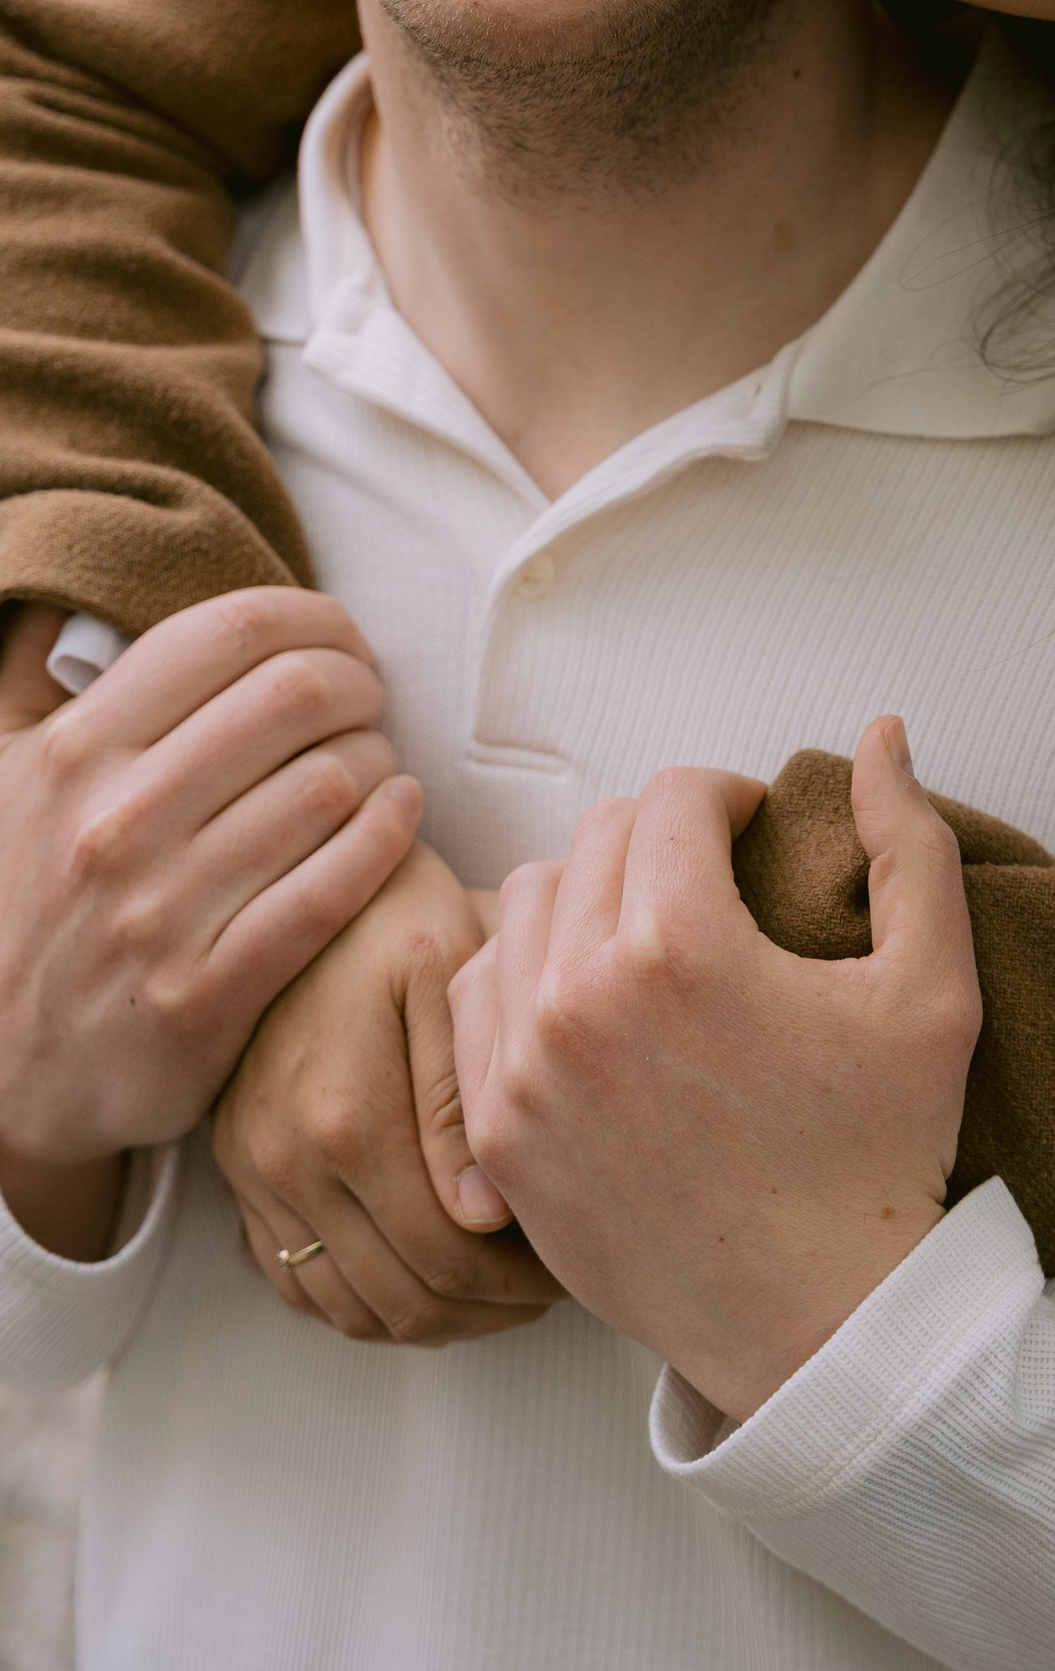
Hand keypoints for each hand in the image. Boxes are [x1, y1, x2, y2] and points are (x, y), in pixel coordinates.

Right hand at [0, 589, 419, 1258]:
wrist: (2, 1075)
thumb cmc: (24, 901)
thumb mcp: (2, 775)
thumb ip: (29, 675)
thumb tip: (64, 594)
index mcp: (75, 752)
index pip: (231, 632)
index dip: (314, 618)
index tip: (339, 639)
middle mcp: (116, 822)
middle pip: (296, 694)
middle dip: (359, 683)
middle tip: (368, 701)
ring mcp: (162, 912)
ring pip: (330, 784)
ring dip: (378, 758)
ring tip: (374, 764)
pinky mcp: (209, 994)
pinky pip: (336, 887)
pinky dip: (389, 834)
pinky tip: (399, 814)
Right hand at [213, 841, 561, 1346]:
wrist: (302, 873)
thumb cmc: (396, 910)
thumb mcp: (450, 973)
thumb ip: (464, 1099)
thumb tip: (484, 1218)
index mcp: (345, 1117)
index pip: (445, 1259)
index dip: (521, 1283)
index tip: (571, 1260)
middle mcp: (284, 1160)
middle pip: (401, 1299)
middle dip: (489, 1310)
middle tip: (550, 1285)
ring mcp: (253, 1173)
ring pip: (349, 1306)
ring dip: (431, 1316)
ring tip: (501, 1288)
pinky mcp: (239, 1172)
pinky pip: (300, 1281)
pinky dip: (368, 1298)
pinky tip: (427, 1271)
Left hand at [451, 717, 979, 1418]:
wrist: (822, 1323)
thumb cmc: (884, 1153)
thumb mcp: (935, 985)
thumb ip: (910, 841)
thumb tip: (883, 733)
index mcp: (681, 947)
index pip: (673, 796)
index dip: (730, 797)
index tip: (758, 832)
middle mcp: (580, 998)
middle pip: (600, 838)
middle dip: (664, 841)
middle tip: (717, 884)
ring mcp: (523, 1070)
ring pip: (527, 903)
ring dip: (590, 897)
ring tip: (651, 936)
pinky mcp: (496, 1136)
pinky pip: (477, 997)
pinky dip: (526, 977)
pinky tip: (588, 1001)